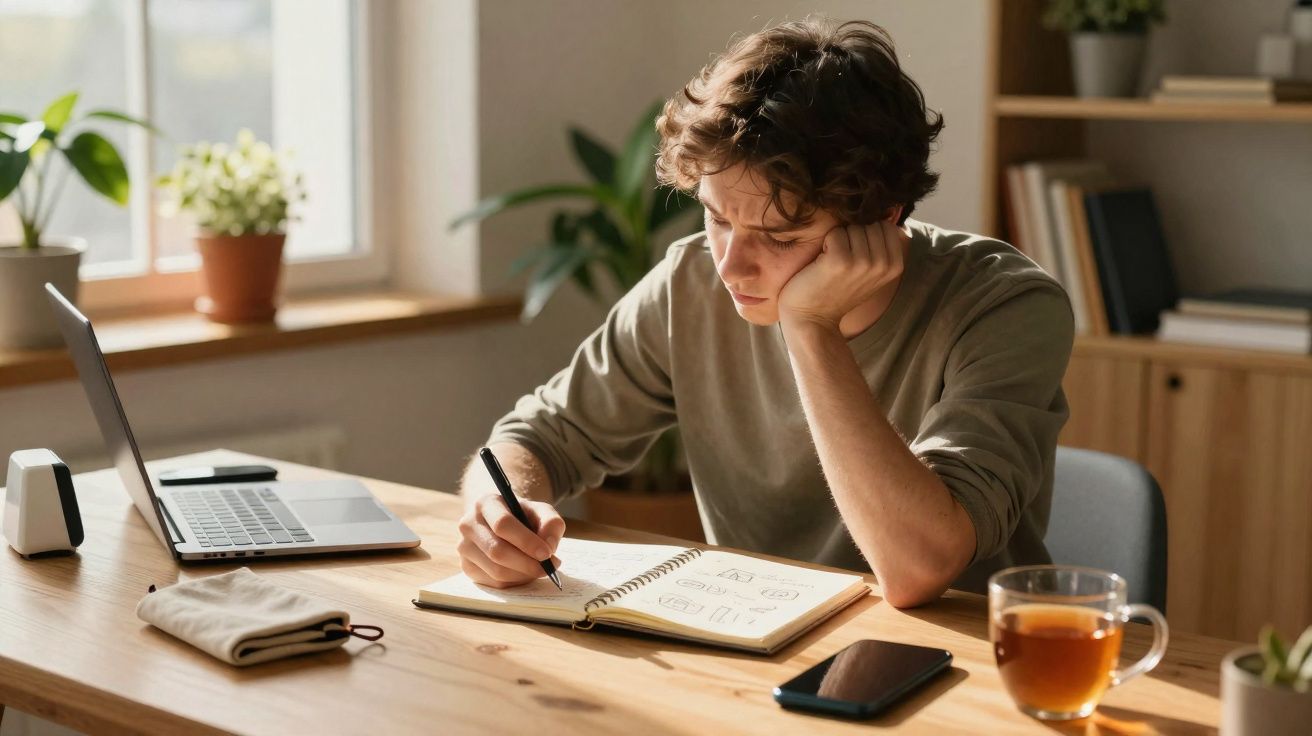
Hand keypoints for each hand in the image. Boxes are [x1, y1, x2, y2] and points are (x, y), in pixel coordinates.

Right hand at [456, 494, 564, 587]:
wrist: (504, 524)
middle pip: (497, 551)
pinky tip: (524, 572)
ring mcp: (464, 547)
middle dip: (527, 563)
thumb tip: (548, 546)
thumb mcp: (542, 511)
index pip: (502, 524)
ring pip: (496, 571)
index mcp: (486, 503)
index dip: (526, 541)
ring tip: (540, 568)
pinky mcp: (467, 567)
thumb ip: (551, 523)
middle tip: (549, 568)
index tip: (546, 553)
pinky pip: (494, 582)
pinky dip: (515, 581)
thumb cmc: (524, 517)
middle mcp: (469, 524)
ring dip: (523, 574)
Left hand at [777, 216, 908, 331]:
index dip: (866, 235)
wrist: (812, 319)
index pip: (885, 225)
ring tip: (832, 264)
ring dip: (838, 241)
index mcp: (896, 265)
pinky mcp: (841, 261)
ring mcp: (864, 262)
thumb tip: (890, 208)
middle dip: (852, 236)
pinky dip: (825, 244)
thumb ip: (882, 246)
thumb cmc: (838, 290)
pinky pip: (835, 233)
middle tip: (842, 262)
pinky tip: (822, 264)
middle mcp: (883, 264)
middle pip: (868, 223)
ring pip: (852, 227)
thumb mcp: (870, 270)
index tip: (856, 257)